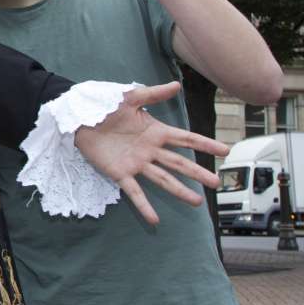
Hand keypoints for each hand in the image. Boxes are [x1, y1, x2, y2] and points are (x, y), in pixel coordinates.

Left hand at [75, 82, 227, 223]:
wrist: (79, 117)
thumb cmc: (105, 106)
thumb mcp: (130, 97)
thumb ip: (153, 94)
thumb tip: (177, 84)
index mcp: (155, 131)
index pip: (186, 139)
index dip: (205, 144)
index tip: (225, 151)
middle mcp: (150, 150)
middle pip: (179, 163)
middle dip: (197, 173)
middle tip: (216, 183)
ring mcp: (136, 163)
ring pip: (163, 179)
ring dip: (179, 191)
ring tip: (197, 202)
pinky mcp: (119, 173)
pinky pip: (134, 192)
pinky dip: (144, 206)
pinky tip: (154, 220)